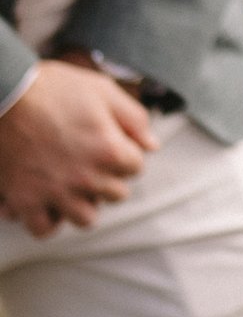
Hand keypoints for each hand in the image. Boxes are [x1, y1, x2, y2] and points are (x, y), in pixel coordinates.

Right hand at [0, 59, 155, 236]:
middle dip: (108, 178)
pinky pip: (44, 229)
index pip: (136, 167)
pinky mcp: (25, 200)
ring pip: (85, 218)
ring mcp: (55, 192)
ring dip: (83, 203)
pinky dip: (48, 220)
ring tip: (72, 186)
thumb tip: (153, 146)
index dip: (126, 153)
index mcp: (109, 150)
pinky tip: (48, 203)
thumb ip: (134, 118)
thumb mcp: (102, 90)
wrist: (4, 93)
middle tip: (91, 162)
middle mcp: (86, 177)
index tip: (110, 143)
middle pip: (116, 195)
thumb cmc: (53, 87)